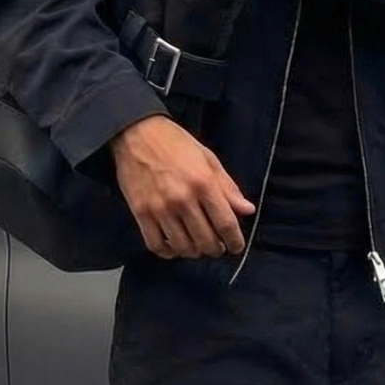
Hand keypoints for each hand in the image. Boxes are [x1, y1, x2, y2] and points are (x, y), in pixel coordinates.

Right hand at [110, 116, 255, 258]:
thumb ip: (228, 187)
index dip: (235, 241)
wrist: (138, 133)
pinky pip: (156, 245)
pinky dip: (168, 252)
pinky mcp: (141, 213)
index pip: (225, 223)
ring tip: (197, 246)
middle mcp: (183, 199)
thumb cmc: (176, 143)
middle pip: (206, 240)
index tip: (236, 247)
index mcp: (203, 182)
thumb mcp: (208, 159)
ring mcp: (160, 208)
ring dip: (194, 252)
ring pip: (183, 247)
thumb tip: (247, 210)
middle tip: (217, 246)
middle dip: (216, 249)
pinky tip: (175, 245)